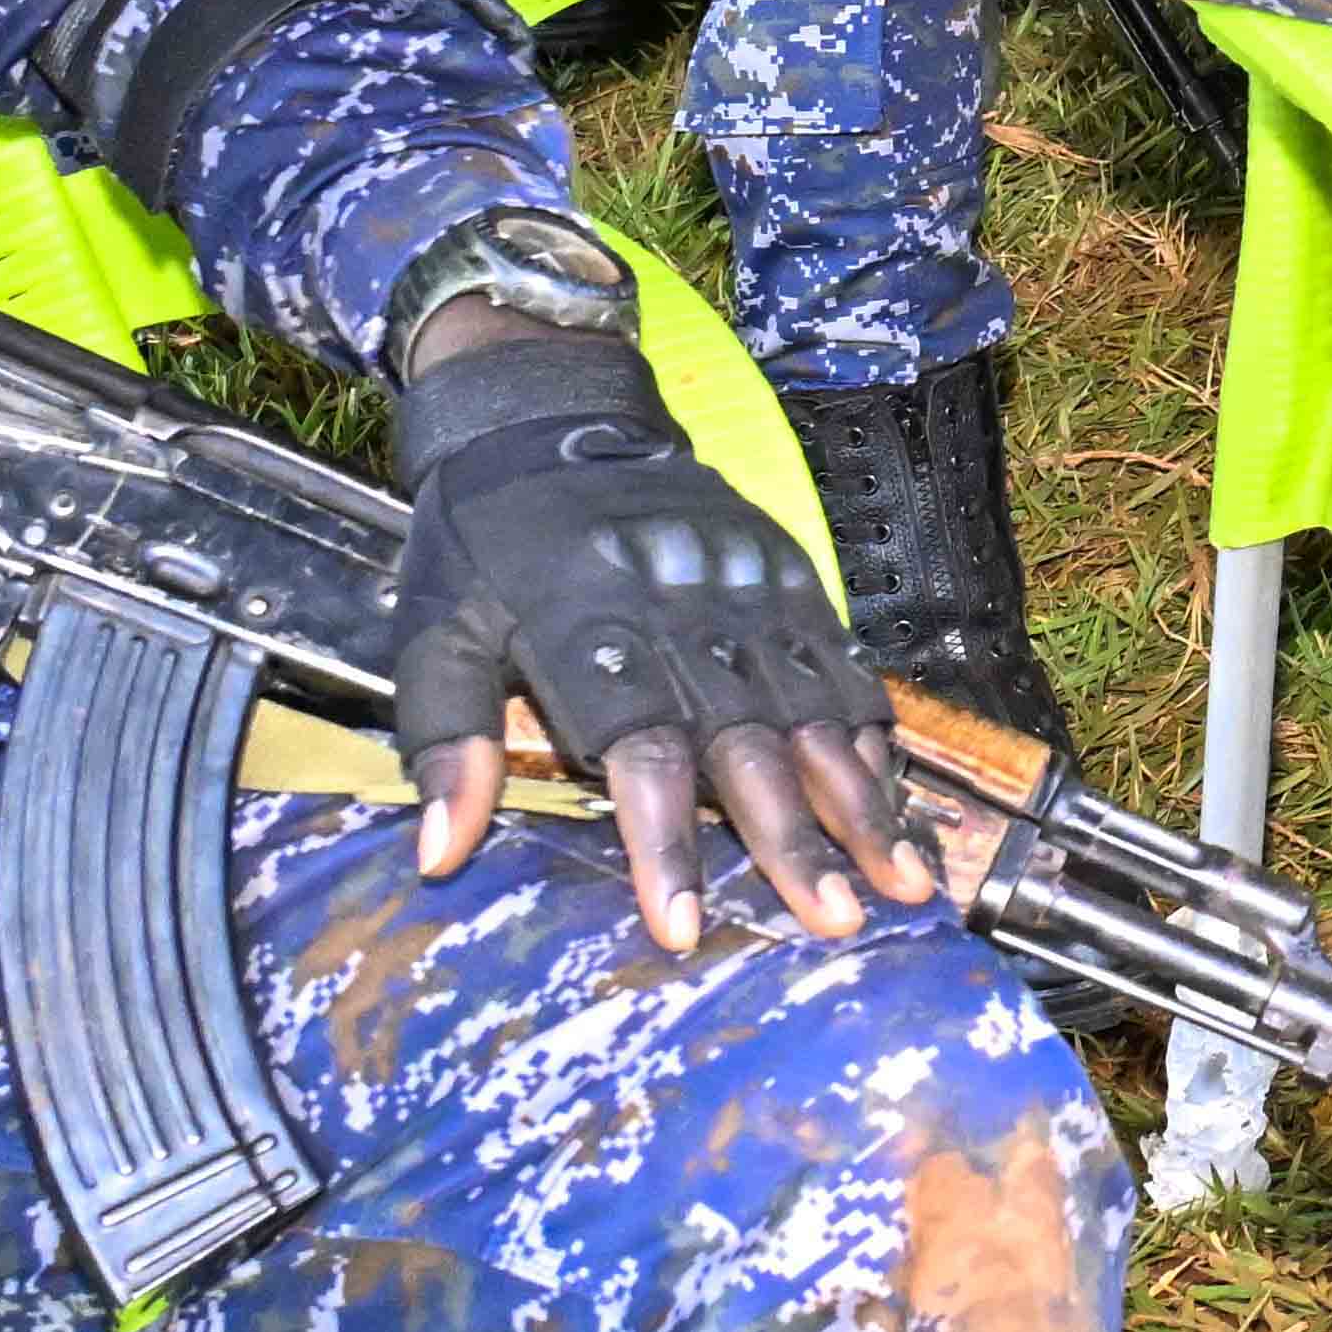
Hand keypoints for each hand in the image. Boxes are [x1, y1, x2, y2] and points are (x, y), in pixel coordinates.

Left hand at [384, 315, 924, 957]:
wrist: (549, 405)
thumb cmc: (482, 539)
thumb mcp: (432, 626)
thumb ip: (443, 739)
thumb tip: (438, 856)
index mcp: (590, 627)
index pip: (640, 748)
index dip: (663, 840)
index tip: (683, 925)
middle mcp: (683, 611)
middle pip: (748, 742)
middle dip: (793, 838)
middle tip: (835, 921)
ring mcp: (749, 591)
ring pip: (814, 710)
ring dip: (860, 803)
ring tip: (899, 880)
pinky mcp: (790, 575)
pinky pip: (841, 667)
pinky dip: (871, 739)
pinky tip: (897, 804)